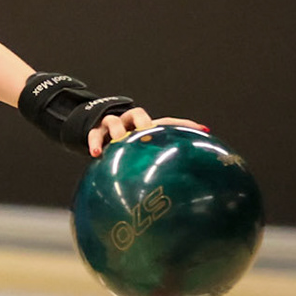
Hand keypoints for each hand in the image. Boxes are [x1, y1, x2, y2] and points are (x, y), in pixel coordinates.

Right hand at [88, 109, 208, 156]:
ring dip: (117, 131)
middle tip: (146, 131)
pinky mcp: (95, 131)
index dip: (184, 124)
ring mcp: (112, 126)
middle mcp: (130, 122)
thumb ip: (156, 162)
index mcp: (146, 125)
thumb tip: (183, 183)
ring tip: (117, 142)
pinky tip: (97, 154)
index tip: (202, 130)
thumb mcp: (139, 152)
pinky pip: (94, 135)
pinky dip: (95, 143)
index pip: (166, 122)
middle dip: (142, 122)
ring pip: (113, 121)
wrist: (96, 134)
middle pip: (138, 113)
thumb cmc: (125, 148)